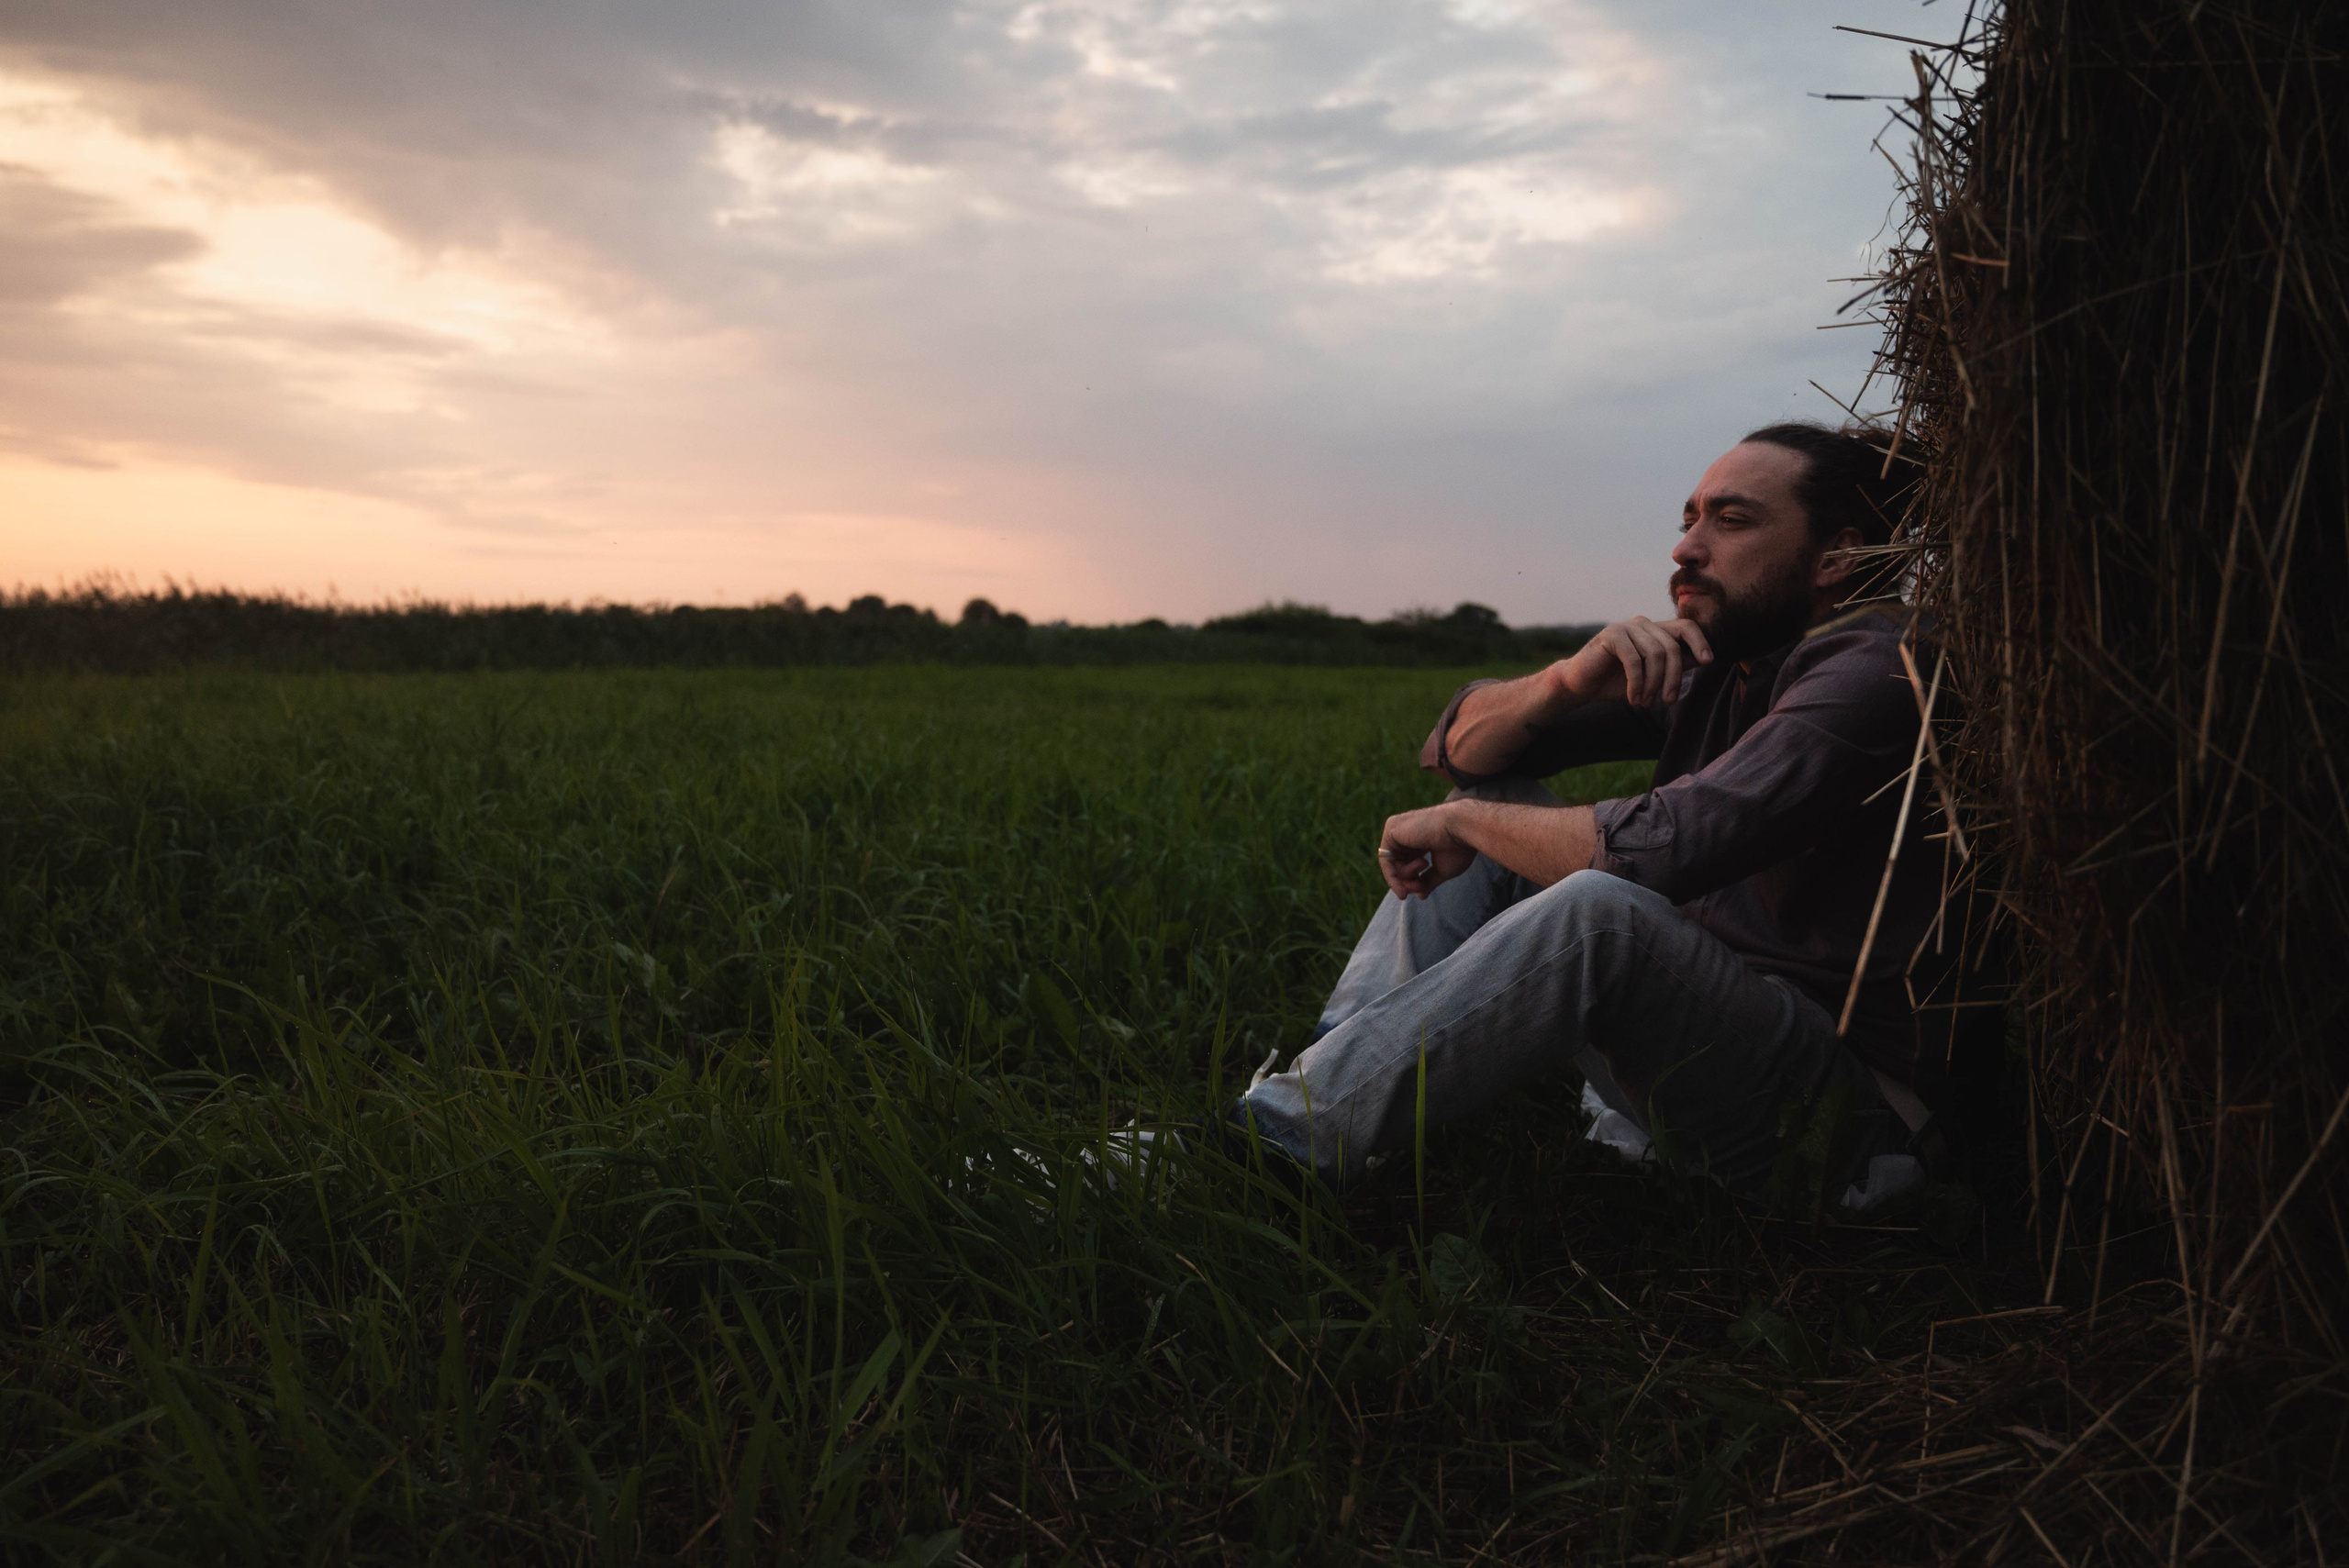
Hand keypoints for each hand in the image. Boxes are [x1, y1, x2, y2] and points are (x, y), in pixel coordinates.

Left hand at [1378, 804, 1475, 898]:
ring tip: (1425, 865)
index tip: (1421, 892)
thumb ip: (1428, 880)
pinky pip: (1385, 859)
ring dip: (1406, 875)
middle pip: (1397, 866)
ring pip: (1391, 864)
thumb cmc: (1457, 847)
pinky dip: (1395, 872)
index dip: (1412, 881)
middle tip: (1419, 888)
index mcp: (1420, 839)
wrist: (1462, 828)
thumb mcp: (1442, 870)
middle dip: (1407, 882)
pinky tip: (1416, 869)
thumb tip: (1420, 895)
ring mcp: (1398, 829)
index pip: (1408, 864)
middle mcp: (1407, 833)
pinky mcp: (1391, 829)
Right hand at [1557, 616, 1712, 708]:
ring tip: (1645, 702)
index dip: (1700, 642)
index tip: (1708, 661)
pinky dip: (1637, 683)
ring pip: (1656, 654)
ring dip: (1653, 684)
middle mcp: (1643, 624)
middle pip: (1672, 647)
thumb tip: (1704, 660)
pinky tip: (1633, 698)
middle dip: (1673, 678)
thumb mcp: (1653, 676)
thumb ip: (1675, 665)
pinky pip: (1634, 660)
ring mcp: (1627, 627)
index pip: (1686, 627)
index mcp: (1655, 630)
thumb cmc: (1617, 681)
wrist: (1581, 685)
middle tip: (1668, 701)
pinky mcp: (1612, 635)